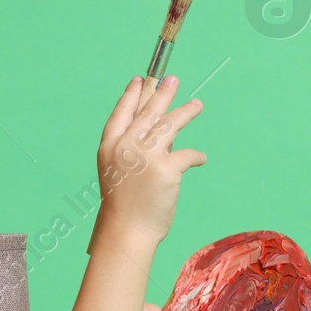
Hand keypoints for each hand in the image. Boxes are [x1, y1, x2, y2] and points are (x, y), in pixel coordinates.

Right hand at [95, 75, 206, 246]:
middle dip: (163, 93)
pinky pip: (188, 154)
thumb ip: (137, 150)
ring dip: (186, 112)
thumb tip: (165, 133)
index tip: (141, 79)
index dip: (132, 95)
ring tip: (197, 104)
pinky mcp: (166, 169)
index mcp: (109, 146)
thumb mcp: (120, 171)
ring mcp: (145, 156)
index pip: (122, 112)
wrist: (127, 231)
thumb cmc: (125, 205)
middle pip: (148, 112)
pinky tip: (201, 158)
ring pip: (170, 125)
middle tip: (173, 79)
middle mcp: (125, 146)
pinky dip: (197, 156)